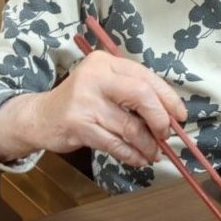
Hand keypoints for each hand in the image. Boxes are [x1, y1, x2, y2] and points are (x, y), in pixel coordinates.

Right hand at [0, 50, 187, 166]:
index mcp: (106, 62)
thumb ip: (135, 94)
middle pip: (141, 96)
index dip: (168, 99)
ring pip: (130, 126)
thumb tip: (172, 116)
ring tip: (153, 152)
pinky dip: (132, 154)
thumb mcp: (106, 86)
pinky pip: (115, 144)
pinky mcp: (78, 125)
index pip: (146, 77)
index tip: (180, 116)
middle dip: (160, 119)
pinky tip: (138, 158)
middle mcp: (95, 77)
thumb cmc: (83, 101)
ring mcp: (85, 102)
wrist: (40, 116)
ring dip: (147, 144)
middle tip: (166, 135)